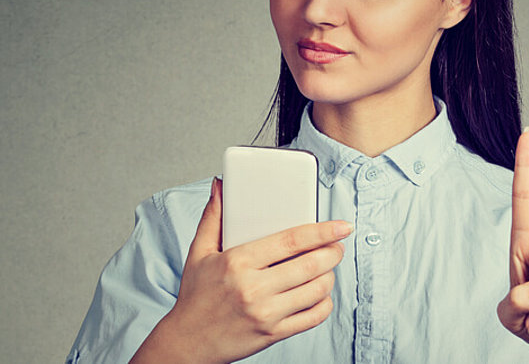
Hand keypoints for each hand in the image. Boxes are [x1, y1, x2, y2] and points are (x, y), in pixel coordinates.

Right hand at [131, 178, 351, 363]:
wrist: (187, 342)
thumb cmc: (196, 297)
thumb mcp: (199, 253)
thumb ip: (214, 218)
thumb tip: (220, 186)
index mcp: (237, 262)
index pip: (290, 241)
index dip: (322, 231)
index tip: (341, 226)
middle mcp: (253, 288)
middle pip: (309, 265)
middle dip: (332, 252)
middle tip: (337, 245)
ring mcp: (265, 313)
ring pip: (315, 290)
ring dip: (330, 276)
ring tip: (327, 267)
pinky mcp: (273, 334)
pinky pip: (312, 317)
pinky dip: (324, 304)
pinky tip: (320, 294)